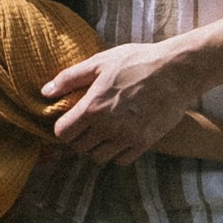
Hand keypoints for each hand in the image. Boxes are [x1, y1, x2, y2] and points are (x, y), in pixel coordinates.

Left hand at [42, 39, 205, 163]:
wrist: (176, 71)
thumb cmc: (137, 61)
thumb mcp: (100, 62)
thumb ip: (70, 78)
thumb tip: (45, 92)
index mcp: (93, 107)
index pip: (63, 133)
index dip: (63, 126)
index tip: (71, 118)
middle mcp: (108, 127)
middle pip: (79, 148)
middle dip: (79, 137)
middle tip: (87, 124)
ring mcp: (127, 138)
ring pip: (99, 157)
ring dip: (97, 147)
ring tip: (104, 130)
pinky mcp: (144, 143)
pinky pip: (121, 161)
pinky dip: (117, 153)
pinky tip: (120, 136)